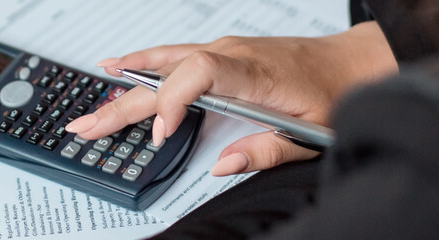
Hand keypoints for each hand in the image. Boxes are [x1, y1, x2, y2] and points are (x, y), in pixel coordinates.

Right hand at [66, 22, 396, 175]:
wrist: (350, 63)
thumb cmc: (334, 92)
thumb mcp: (311, 133)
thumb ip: (266, 149)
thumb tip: (222, 166)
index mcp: (255, 74)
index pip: (199, 73)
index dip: (171, 101)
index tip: (159, 133)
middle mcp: (234, 55)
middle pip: (168, 73)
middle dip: (125, 104)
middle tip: (88, 127)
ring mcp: (225, 50)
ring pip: (164, 63)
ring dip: (125, 84)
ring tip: (93, 103)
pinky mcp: (222, 53)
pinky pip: (174, 55)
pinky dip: (144, 63)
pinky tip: (122, 65)